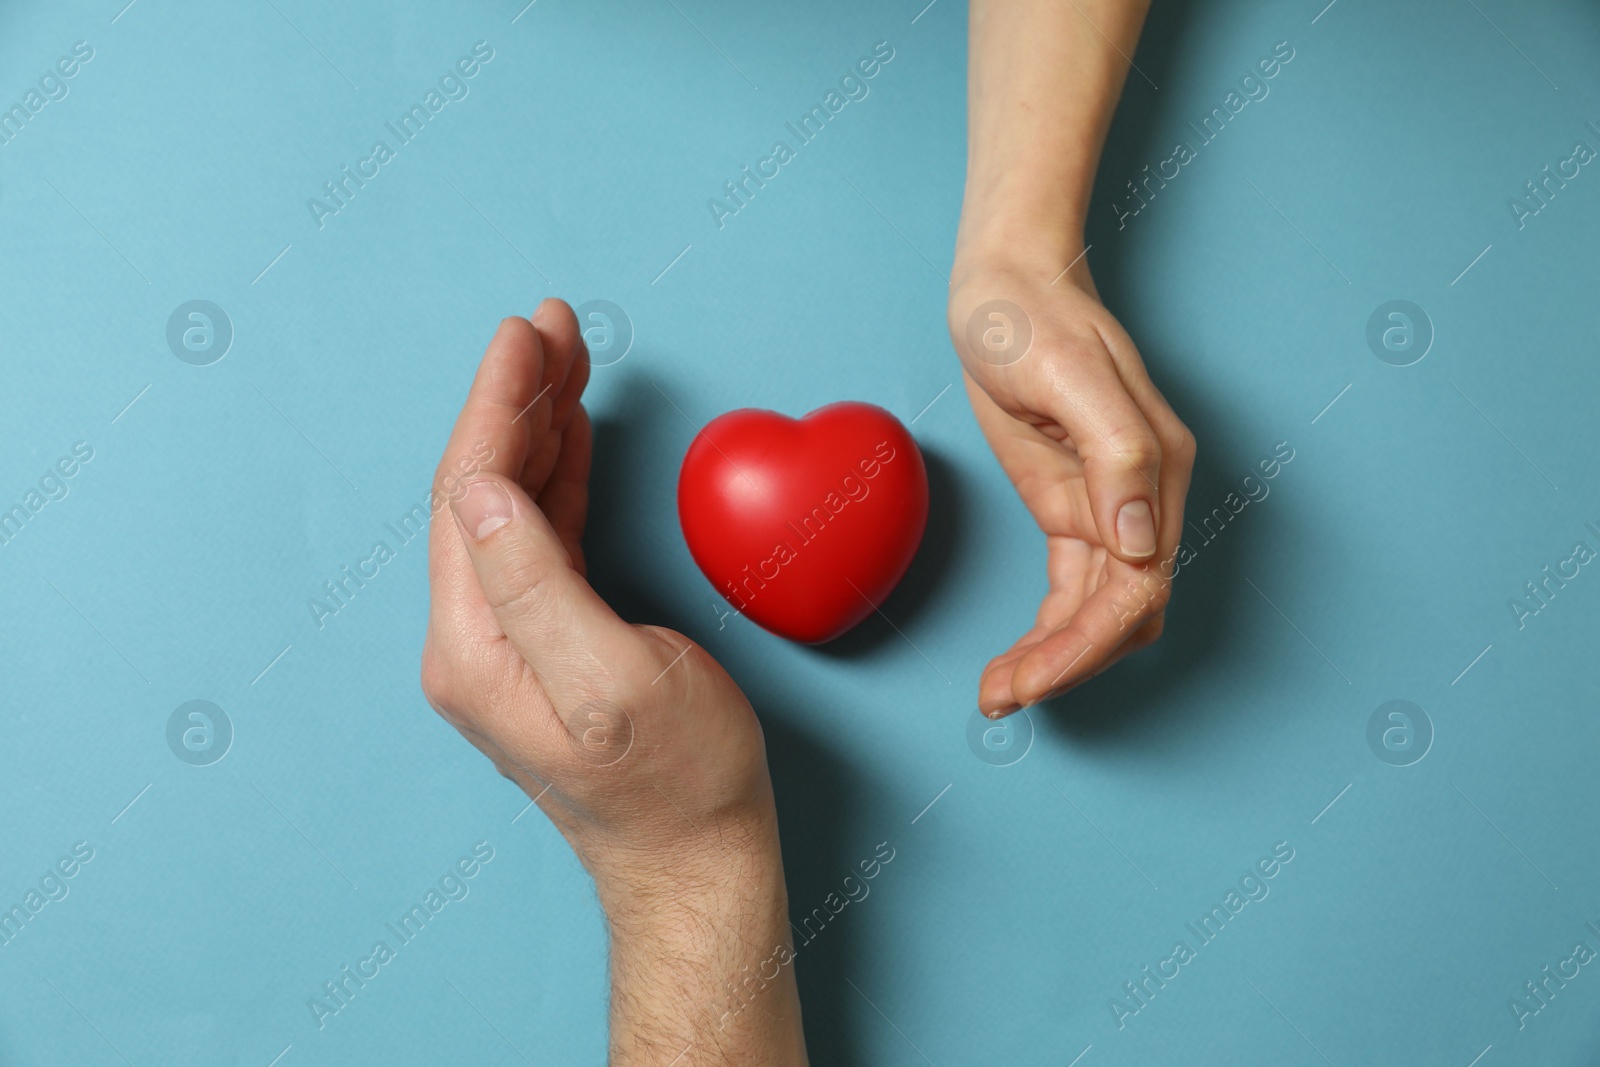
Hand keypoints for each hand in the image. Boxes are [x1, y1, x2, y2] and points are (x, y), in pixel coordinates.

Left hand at [421, 302, 805, 1062]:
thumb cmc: (679, 782)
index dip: (498, 405)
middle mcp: (475, 641)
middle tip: (553, 323)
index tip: (528, 333)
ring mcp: (508, 643)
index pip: (470, 494)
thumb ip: (540, 586)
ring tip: (566, 355)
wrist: (697, 860)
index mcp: (476, 646)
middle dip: (516, 398)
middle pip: (482, 489)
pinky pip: (542, 537)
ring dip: (538, 426)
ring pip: (511, 505)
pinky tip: (574, 434)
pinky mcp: (550, 642)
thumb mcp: (617, 682)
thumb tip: (481, 491)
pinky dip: (558, 475)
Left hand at [948, 253, 1194, 715]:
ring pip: (1099, 613)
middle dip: (1067, 664)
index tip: (1031, 680)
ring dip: (1055, 660)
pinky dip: (1048, 633)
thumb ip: (1118, 451)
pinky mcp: (1072, 508)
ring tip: (997, 693)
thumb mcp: (1069, 371)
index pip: (1139, 585)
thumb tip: (1140, 537)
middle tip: (1000, 697)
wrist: (1006, 283)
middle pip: (1122, 613)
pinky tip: (1013, 661)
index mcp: (1157, 467)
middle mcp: (1144, 496)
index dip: (1087, 645)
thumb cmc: (1033, 315)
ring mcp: (1110, 505)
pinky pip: (1073, 592)